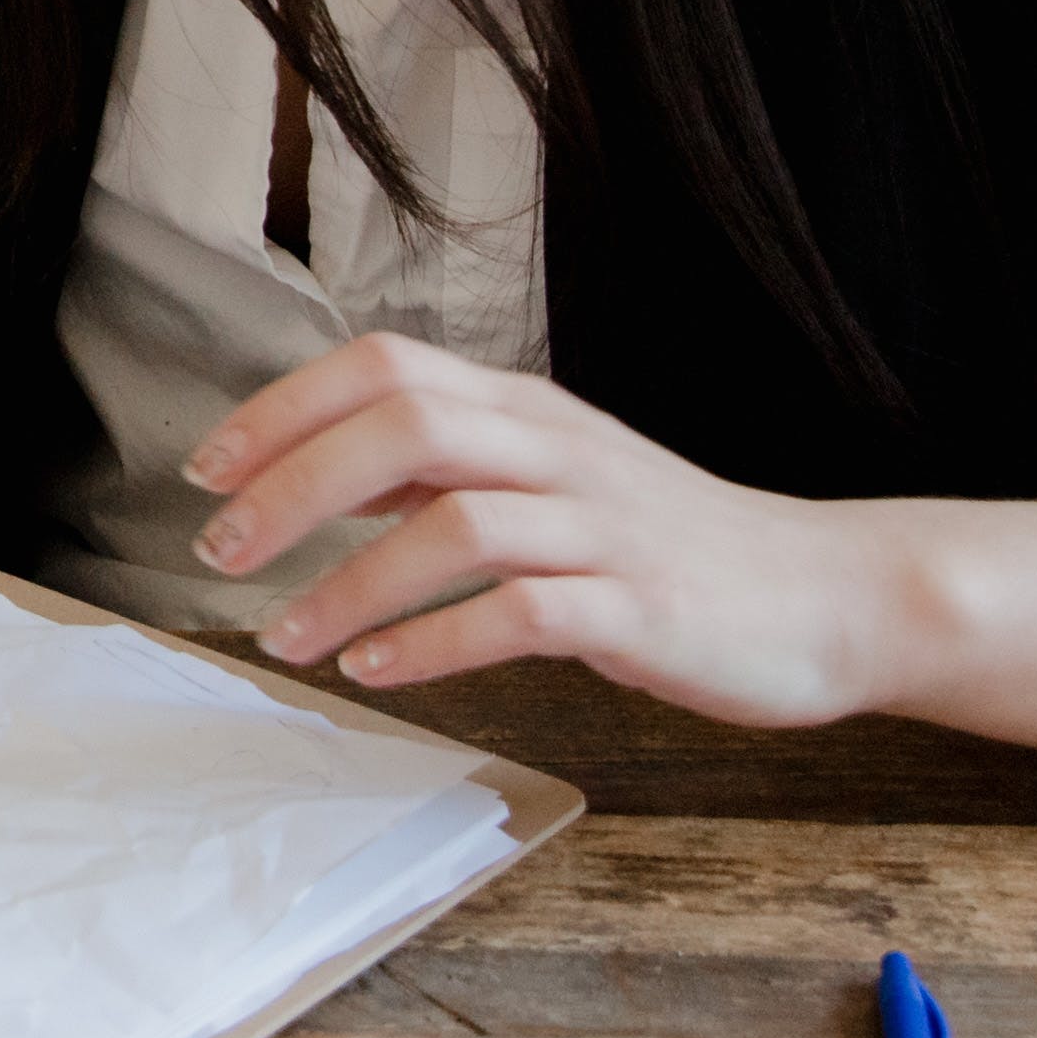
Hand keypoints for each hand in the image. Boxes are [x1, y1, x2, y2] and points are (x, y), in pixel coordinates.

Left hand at [202, 332, 907, 724]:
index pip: (384, 367)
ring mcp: (604, 528)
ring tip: (284, 635)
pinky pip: (520, 616)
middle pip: (404, 428)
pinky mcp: (639, 611)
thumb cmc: (672, 545)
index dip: (283, 408)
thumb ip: (446, 468)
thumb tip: (319, 469)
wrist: (827, 597)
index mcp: (528, 410)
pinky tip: (378, 670)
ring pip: (453, 525)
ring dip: (349, 583)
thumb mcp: (552, 478)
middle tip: (222, 549)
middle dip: (293, 485)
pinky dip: (433, 642)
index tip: (208, 469)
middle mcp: (560, 452)